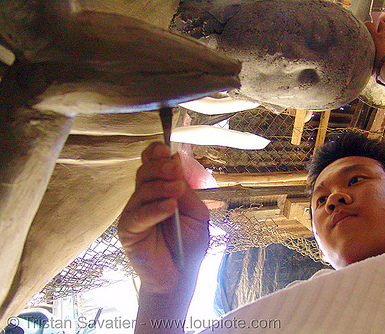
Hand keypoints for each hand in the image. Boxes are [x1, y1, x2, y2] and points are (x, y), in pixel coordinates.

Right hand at [118, 142, 209, 293]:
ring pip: (141, 190)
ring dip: (161, 187)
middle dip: (160, 167)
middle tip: (174, 169)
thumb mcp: (197, 214)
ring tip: (177, 191)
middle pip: (144, 172)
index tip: (166, 150)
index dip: (155, 154)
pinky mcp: (128, 230)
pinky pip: (139, 215)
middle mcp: (144, 197)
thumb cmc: (188, 244)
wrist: (180, 276)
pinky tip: (170, 207)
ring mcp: (134, 212)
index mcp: (159, 189)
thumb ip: (187, 191)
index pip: (151, 164)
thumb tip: (176, 163)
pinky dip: (155, 209)